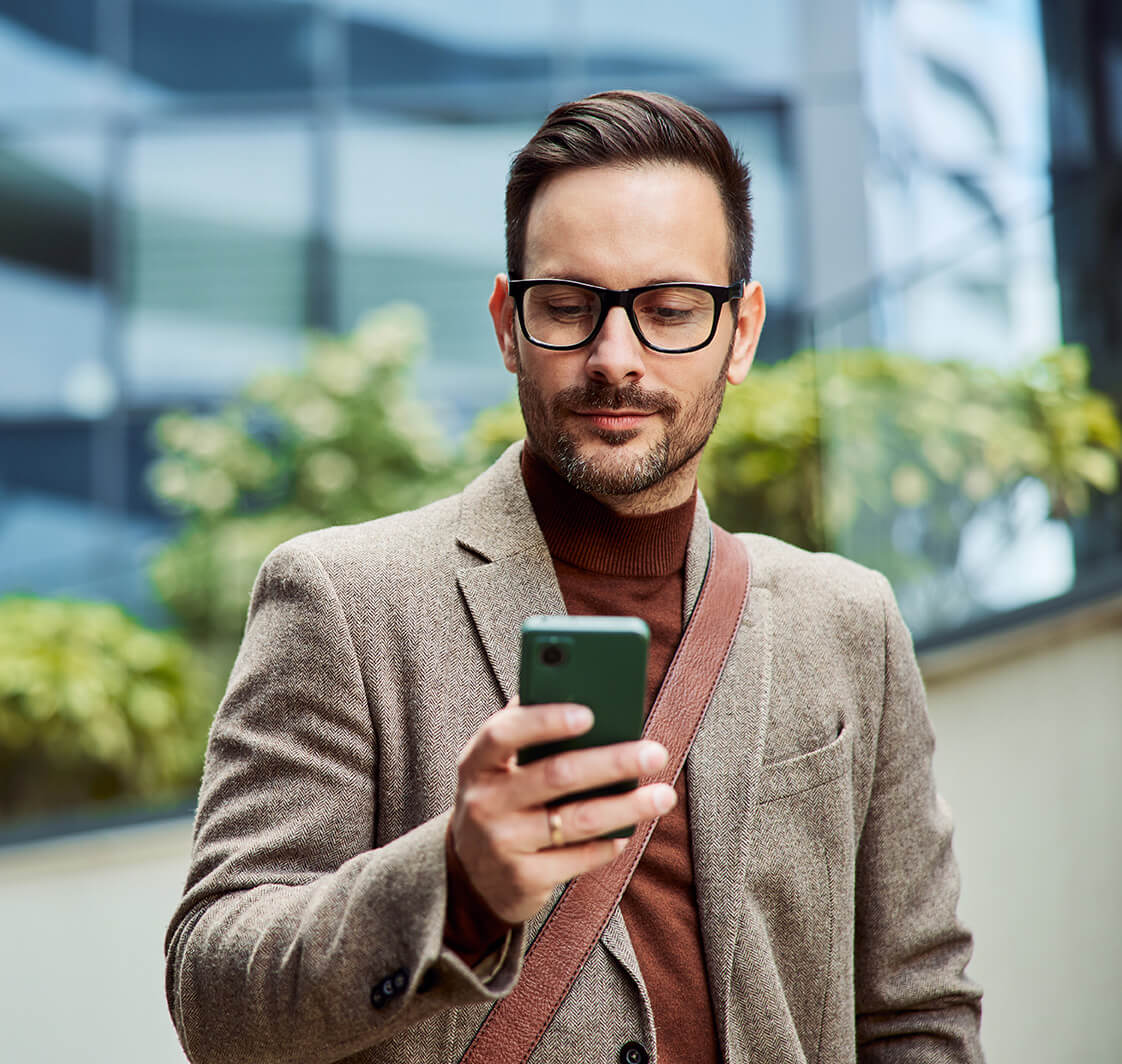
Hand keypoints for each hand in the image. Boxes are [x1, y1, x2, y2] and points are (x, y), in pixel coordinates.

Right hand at [450, 698, 675, 923]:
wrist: (471, 874)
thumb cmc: (501, 799)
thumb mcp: (499, 767)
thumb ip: (530, 733)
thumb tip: (587, 695)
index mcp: (477, 762)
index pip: (505, 734)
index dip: (545, 721)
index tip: (589, 714)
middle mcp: (484, 802)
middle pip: (557, 775)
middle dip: (612, 762)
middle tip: (654, 753)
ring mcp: (502, 843)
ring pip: (578, 819)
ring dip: (628, 806)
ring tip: (664, 796)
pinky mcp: (524, 879)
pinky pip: (579, 857)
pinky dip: (609, 843)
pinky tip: (628, 831)